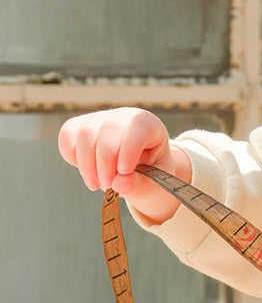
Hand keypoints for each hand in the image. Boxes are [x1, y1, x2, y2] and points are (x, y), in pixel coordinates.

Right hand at [57, 107, 191, 223]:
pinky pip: (67, 135)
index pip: (139, 126)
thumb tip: (119, 184)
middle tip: (108, 185)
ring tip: (97, 184)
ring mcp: (100, 119)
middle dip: (105, 162)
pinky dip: (72, 156)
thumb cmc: (151, 177)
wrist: (139, 174)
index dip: (129, 149)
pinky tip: (86, 172)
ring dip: (87, 164)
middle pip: (108, 129)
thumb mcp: (153, 186)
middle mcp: (125, 117)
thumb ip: (139, 185)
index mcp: (150, 125)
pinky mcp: (80, 127)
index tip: (123, 172)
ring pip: (85, 133)